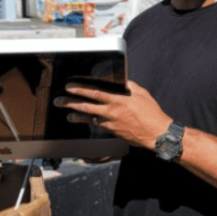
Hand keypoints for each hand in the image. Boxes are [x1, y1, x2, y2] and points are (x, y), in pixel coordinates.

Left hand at [55, 80, 170, 150]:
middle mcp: (112, 112)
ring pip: (90, 119)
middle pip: (86, 107)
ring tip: (68, 116)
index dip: (80, 89)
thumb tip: (122, 81)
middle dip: (71, 104)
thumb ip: (130, 86)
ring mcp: (111, 124)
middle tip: (59, 101)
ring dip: (77, 117)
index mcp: (118, 101)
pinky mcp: (113, 132)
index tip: (70, 87)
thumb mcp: (142, 94)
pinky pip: (99, 125)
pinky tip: (86, 121)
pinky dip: (91, 122)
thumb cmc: (152, 113)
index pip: (95, 93)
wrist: (157, 134)